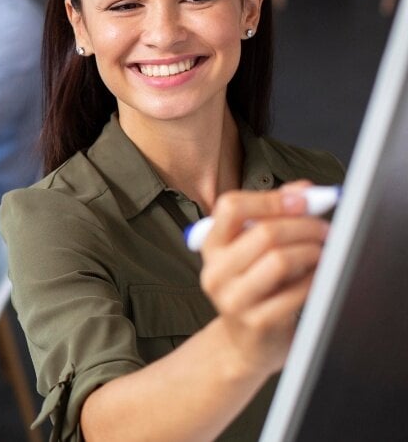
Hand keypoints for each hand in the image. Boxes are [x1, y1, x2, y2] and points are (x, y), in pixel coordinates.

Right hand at [199, 181, 330, 375]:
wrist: (245, 345)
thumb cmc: (254, 290)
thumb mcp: (253, 251)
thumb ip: (273, 216)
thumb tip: (303, 190)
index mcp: (211, 246)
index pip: (231, 207)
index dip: (271, 198)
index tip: (303, 199)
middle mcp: (215, 271)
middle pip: (263, 232)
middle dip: (304, 226)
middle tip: (325, 229)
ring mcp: (233, 298)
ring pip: (279, 259)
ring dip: (311, 251)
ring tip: (323, 252)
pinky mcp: (256, 322)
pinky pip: (295, 292)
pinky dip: (315, 279)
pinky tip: (318, 277)